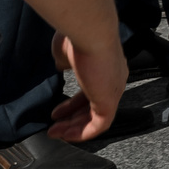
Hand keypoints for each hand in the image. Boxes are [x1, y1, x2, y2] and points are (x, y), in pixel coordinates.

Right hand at [45, 27, 123, 144]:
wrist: (90, 33)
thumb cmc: (79, 37)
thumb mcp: (66, 52)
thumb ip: (65, 63)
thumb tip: (61, 67)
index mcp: (106, 67)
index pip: (91, 91)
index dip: (73, 104)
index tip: (57, 112)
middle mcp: (114, 80)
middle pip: (94, 107)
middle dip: (73, 119)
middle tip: (55, 126)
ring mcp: (113, 91)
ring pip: (96, 118)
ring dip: (74, 128)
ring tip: (55, 132)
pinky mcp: (109, 100)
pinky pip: (99, 125)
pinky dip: (82, 133)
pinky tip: (66, 135)